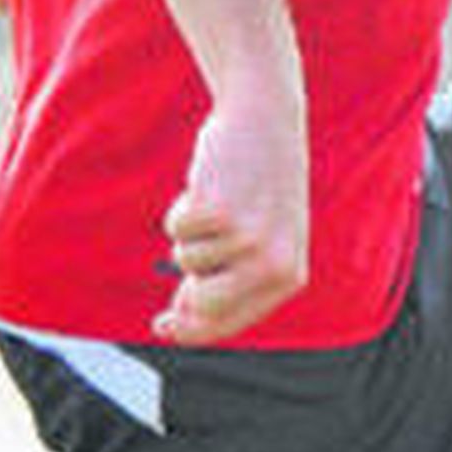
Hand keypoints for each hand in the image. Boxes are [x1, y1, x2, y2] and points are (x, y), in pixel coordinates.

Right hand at [155, 92, 308, 343]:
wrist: (267, 121)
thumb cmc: (258, 186)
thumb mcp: (259, 237)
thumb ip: (228, 280)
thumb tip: (176, 320)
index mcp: (288, 276)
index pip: (229, 323)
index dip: (192, 330)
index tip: (163, 328)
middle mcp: (272, 263)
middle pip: (201, 305)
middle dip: (186, 285)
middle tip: (194, 251)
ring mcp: (247, 238)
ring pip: (185, 260)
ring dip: (191, 233)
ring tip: (219, 201)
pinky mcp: (220, 210)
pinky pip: (176, 227)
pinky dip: (181, 208)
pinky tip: (209, 185)